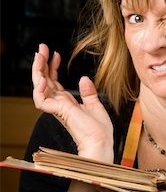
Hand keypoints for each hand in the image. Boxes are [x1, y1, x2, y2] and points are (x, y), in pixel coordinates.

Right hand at [32, 43, 113, 162]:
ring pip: (39, 87)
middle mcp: (59, 104)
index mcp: (67, 103)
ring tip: (39, 55)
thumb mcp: (95, 105)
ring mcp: (57, 108)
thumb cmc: (99, 130)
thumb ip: (88, 92)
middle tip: (42, 48)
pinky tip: (43, 77)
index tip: (56, 54)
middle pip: (44, 81)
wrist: (101, 143)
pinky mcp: (57, 112)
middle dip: (42, 64)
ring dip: (38, 70)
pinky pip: (41, 100)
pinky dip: (39, 88)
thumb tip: (83, 78)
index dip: (52, 67)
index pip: (54, 82)